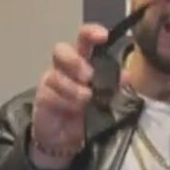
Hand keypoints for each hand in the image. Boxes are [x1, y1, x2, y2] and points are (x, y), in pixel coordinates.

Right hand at [31, 24, 106, 168]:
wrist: (66, 137)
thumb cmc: (85, 111)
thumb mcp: (105, 100)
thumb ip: (114, 86)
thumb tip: (126, 76)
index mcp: (81, 61)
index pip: (83, 39)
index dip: (90, 33)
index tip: (102, 36)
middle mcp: (64, 67)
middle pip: (60, 50)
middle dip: (75, 61)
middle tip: (88, 76)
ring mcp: (51, 81)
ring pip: (56, 75)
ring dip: (73, 87)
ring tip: (86, 98)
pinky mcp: (42, 97)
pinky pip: (50, 94)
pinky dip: (65, 101)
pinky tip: (74, 109)